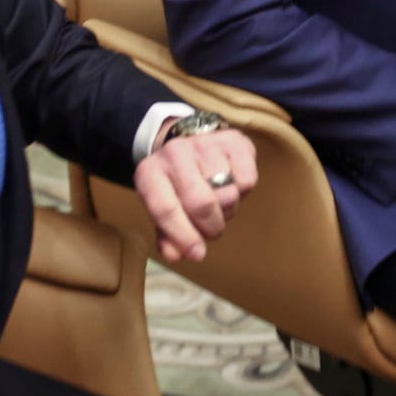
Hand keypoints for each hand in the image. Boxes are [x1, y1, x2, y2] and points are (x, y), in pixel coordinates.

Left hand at [133, 127, 256, 263]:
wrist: (192, 140)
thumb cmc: (176, 183)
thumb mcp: (163, 206)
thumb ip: (167, 235)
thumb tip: (176, 255)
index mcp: (149, 172)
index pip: (165, 210)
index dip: (184, 236)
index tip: (197, 254)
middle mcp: (174, 152)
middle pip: (201, 204)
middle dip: (211, 227)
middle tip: (212, 231)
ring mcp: (205, 144)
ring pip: (227, 194)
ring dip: (227, 210)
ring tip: (218, 204)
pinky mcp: (234, 140)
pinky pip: (246, 182)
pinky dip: (242, 193)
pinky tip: (231, 185)